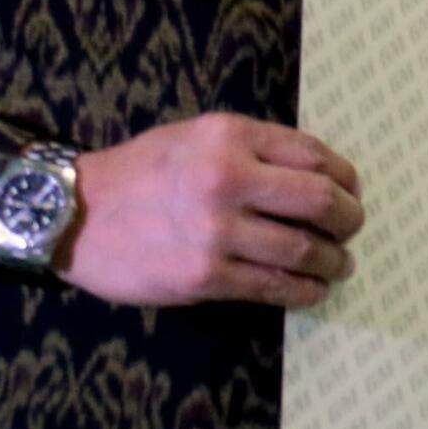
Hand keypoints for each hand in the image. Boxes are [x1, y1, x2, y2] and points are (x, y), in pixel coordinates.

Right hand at [58, 111, 363, 307]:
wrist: (75, 216)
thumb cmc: (139, 172)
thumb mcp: (196, 136)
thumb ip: (252, 148)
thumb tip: (315, 175)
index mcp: (230, 136)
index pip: (313, 155)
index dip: (344, 178)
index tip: (350, 191)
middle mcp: (228, 178)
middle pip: (318, 201)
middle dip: (348, 219)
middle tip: (351, 230)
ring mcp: (217, 231)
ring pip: (302, 250)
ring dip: (333, 262)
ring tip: (339, 265)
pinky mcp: (205, 276)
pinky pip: (272, 287)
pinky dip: (303, 292)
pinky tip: (311, 290)